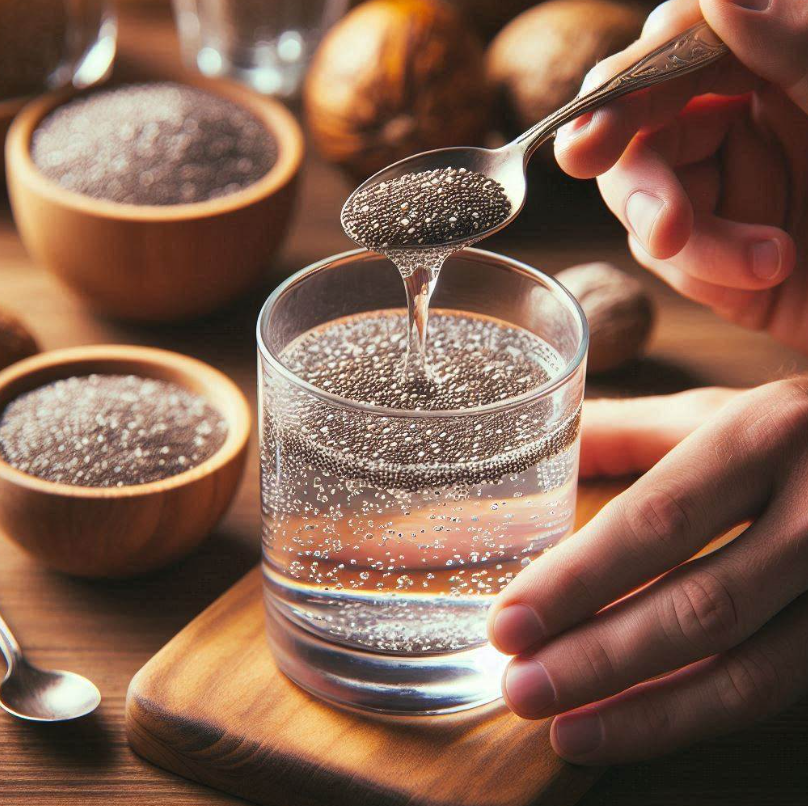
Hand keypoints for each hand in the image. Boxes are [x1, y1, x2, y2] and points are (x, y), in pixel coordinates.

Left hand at [487, 382, 807, 762]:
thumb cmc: (795, 433)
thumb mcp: (719, 413)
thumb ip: (626, 432)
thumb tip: (528, 446)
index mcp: (763, 437)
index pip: (655, 521)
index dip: (578, 580)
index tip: (508, 623)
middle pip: (700, 606)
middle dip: (600, 657)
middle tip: (522, 688)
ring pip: (749, 670)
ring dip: (648, 711)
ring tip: (565, 731)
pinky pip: (775, 691)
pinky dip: (700, 716)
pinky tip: (636, 726)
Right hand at [554, 0, 807, 350]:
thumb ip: (792, 45)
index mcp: (776, 63)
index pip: (674, 56)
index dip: (624, 94)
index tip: (588, 142)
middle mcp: (740, 119)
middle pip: (638, 136)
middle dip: (641, 185)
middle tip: (659, 229)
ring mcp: (725, 190)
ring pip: (646, 206)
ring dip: (696, 244)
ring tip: (769, 263)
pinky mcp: (716, 256)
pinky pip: (671, 260)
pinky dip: (709, 272)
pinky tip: (768, 277)